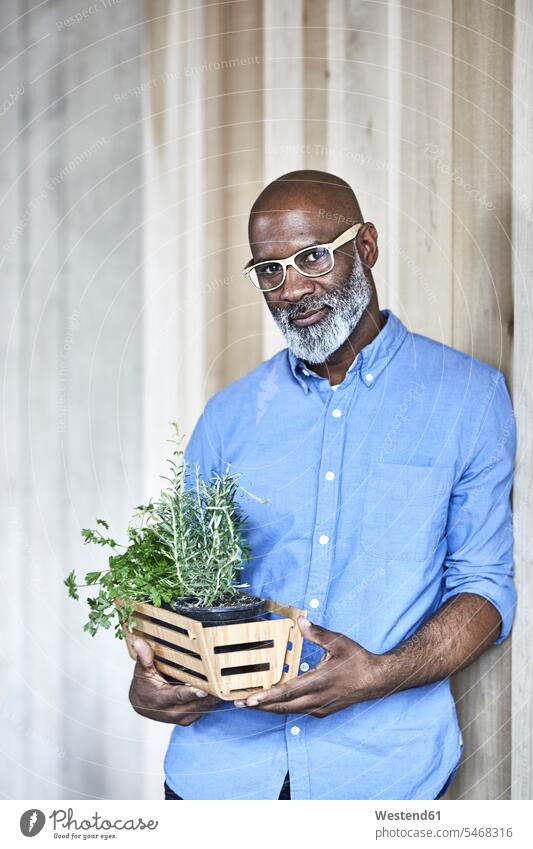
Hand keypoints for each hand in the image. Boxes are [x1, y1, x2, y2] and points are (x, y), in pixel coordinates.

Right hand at [129, 638, 219, 724]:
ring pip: (203, 708)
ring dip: (214, 698)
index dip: (191, 693)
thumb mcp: (141, 671)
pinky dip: (212, 701)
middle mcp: (172, 712)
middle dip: (210, 694)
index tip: (204, 689)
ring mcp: (182, 717)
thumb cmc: (143, 686)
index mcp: (160, 700)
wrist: (142, 705)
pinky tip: (222, 690)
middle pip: (196, 704)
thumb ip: (144, 658)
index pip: (177, 696)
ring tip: (228, 685)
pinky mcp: (189, 718)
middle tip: (224, 683)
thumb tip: (140, 643)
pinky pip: (204, 710)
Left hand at [233, 618, 386, 717]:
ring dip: (270, 708)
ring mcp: (320, 707)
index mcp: (319, 682)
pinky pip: (299, 711)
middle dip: (259, 706)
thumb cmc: (358, 660)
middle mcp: (317, 699)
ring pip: (289, 711)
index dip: (266, 698)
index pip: (286, 693)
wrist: (377, 680)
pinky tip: (276, 702)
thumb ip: (317, 632)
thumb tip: (300, 621)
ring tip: (251, 703)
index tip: (248, 700)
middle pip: (282, 707)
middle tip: (239, 703)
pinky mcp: (323, 710)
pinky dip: (284, 707)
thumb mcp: (338, 641)